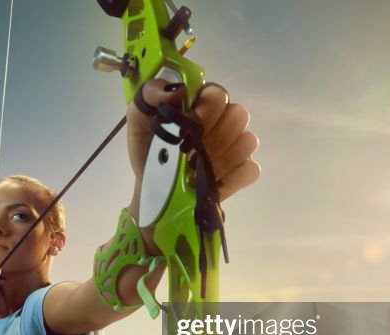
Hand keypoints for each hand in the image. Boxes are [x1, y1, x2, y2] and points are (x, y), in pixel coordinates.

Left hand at [126, 79, 259, 204]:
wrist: (152, 189)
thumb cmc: (148, 151)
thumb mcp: (138, 119)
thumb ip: (150, 94)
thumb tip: (177, 90)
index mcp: (202, 104)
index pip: (218, 93)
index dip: (208, 108)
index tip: (191, 123)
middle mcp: (223, 121)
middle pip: (239, 114)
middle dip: (213, 135)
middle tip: (190, 150)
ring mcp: (235, 146)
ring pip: (247, 140)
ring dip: (220, 157)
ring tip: (197, 169)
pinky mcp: (241, 172)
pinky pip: (251, 169)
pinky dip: (231, 177)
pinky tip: (212, 182)